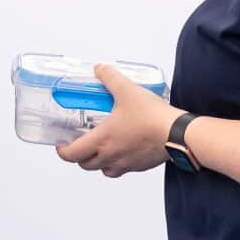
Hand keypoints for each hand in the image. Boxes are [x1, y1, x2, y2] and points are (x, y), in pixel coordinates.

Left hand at [56, 64, 180, 177]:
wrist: (178, 135)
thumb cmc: (151, 116)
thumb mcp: (126, 90)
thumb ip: (110, 77)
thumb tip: (99, 69)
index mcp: (101, 140)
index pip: (72, 154)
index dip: (63, 151)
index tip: (62, 144)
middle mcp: (111, 156)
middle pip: (86, 165)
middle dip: (79, 157)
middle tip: (80, 144)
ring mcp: (126, 163)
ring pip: (104, 170)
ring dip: (98, 162)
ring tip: (101, 149)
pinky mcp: (141, 166)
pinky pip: (123, 169)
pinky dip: (118, 163)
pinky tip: (124, 149)